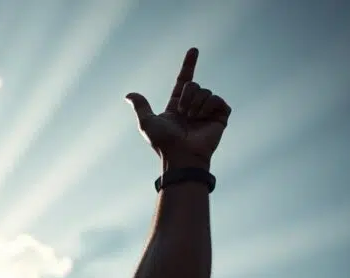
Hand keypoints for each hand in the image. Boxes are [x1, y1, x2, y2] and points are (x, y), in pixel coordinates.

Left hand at [125, 48, 231, 166]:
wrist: (181, 156)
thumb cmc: (163, 142)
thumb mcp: (147, 122)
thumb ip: (141, 106)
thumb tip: (129, 95)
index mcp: (177, 106)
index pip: (184, 81)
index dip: (188, 65)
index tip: (193, 50)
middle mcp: (193, 106)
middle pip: (194, 85)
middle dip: (187, 96)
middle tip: (183, 114)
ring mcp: (207, 111)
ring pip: (205, 91)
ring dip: (195, 105)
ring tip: (192, 120)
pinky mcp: (220, 116)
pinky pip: (217, 99)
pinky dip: (208, 107)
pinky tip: (203, 119)